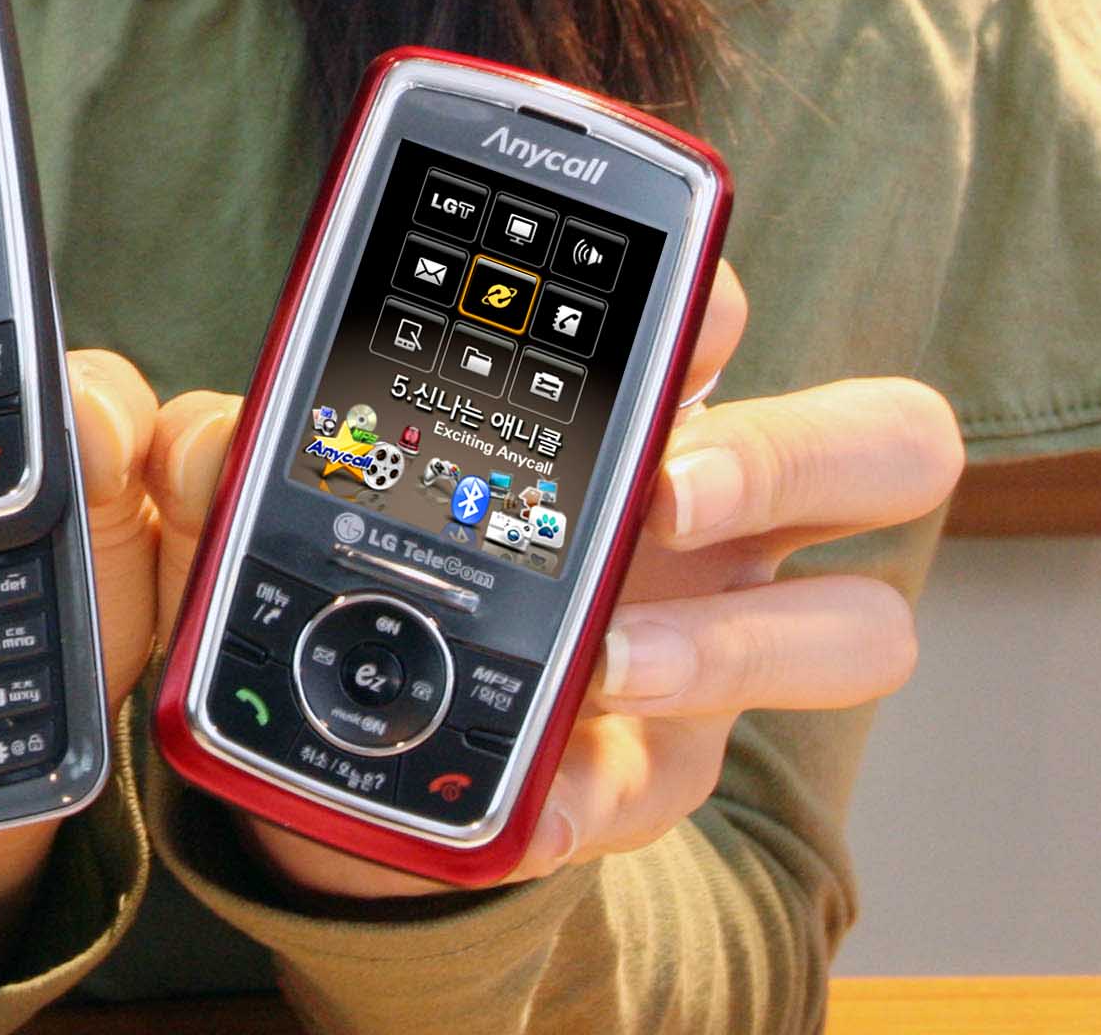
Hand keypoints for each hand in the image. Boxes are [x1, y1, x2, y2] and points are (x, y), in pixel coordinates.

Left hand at [146, 266, 961, 899]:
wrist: (348, 705)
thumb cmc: (366, 531)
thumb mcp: (300, 461)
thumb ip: (267, 433)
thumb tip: (212, 449)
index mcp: (646, 398)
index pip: (737, 316)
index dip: (717, 298)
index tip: (665, 310)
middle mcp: (724, 517)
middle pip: (888, 447)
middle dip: (788, 451)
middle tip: (661, 487)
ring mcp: (716, 644)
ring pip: (852, 634)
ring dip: (723, 642)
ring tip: (601, 662)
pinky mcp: (657, 774)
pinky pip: (666, 793)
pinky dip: (590, 798)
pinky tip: (524, 802)